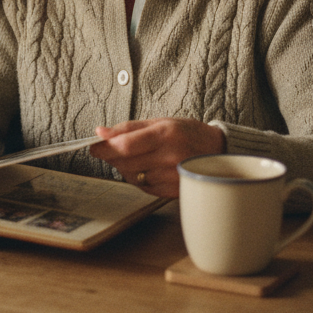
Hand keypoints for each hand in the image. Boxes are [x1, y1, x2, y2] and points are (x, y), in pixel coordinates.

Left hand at [90, 118, 225, 197]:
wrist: (220, 152)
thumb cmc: (188, 133)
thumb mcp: (161, 121)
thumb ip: (129, 128)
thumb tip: (100, 132)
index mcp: (165, 134)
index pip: (125, 145)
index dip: (104, 148)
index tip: (93, 147)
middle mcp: (169, 156)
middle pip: (125, 163)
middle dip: (112, 157)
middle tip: (110, 150)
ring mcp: (172, 176)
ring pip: (132, 177)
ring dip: (125, 168)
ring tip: (136, 157)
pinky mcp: (174, 191)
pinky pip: (144, 187)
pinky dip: (138, 178)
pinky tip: (147, 168)